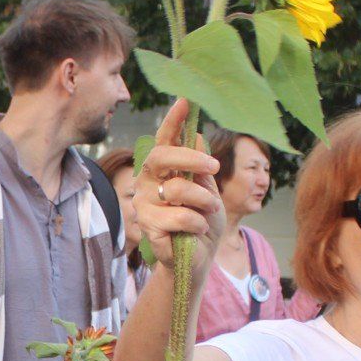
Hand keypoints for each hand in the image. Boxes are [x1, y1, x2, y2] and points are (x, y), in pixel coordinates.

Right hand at [135, 98, 223, 268]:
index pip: (164, 141)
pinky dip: (197, 223)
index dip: (173, 121)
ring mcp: (145, 204)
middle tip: (214, 167)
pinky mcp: (149, 226)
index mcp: (164, 170)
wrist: (198, 259)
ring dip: (204, 200)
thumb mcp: (209, 190)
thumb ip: (201, 167)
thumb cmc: (202, 222)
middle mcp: (149, 183)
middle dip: (190, 158)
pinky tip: (196, 231)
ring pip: (177, 189)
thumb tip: (197, 135)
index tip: (185, 101)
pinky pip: (179, 216)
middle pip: (160, 157)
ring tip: (210, 211)